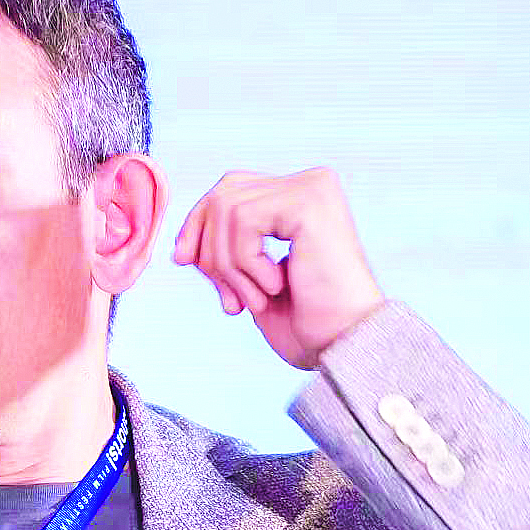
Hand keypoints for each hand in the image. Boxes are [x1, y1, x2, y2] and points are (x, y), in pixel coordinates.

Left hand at [172, 167, 385, 369]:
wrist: (344, 345)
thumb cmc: (307, 323)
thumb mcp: (252, 281)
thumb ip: (226, 252)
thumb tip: (185, 245)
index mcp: (299, 198)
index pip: (228, 191)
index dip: (197, 224)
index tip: (184, 262)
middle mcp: (309, 183)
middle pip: (222, 194)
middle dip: (209, 249)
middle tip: (228, 299)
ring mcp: (312, 188)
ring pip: (228, 210)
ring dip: (229, 266)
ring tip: (253, 300)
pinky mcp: (309, 202)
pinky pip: (244, 221)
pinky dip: (245, 262)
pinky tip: (273, 287)